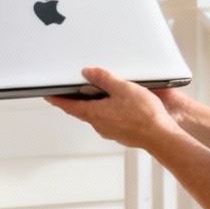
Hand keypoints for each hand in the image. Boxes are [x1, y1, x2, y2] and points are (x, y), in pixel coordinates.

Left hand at [46, 66, 179, 151]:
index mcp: (95, 113)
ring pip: (95, 115)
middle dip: (74, 101)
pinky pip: (107, 120)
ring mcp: (110, 130)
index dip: (57, 100)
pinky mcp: (120, 133)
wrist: (161, 136)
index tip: (48, 96)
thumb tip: (89, 72)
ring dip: (91, 105)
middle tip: (67, 92)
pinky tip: (114, 105)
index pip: (69, 106)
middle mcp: (99, 124)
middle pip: (81, 111)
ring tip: (92, 94)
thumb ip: (104, 79)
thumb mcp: (123, 88)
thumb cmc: (144, 115)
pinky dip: (105, 111)